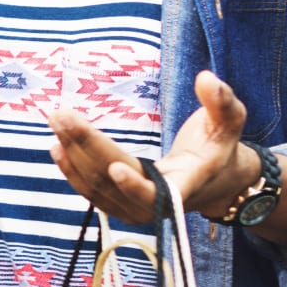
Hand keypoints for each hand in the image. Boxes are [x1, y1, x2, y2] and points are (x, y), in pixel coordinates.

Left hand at [48, 70, 253, 223]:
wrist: (215, 181)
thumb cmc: (220, 146)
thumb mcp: (230, 121)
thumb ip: (221, 101)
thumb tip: (207, 78)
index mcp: (188, 183)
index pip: (160, 194)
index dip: (136, 186)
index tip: (115, 167)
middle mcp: (160, 204)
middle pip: (115, 181)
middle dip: (86, 148)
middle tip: (62, 116)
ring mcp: (137, 208)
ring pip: (98, 187)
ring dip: (73, 155)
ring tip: (56, 122)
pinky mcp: (122, 206)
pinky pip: (92, 193)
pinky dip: (72, 172)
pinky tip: (57, 148)